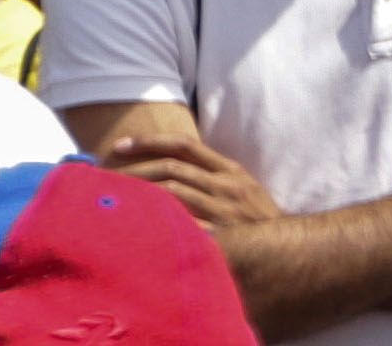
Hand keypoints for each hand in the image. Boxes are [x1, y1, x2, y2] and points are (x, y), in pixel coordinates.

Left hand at [100, 131, 285, 234]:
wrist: (286, 248)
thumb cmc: (257, 221)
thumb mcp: (243, 190)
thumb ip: (214, 178)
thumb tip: (172, 170)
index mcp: (231, 171)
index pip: (186, 146)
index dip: (151, 142)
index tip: (121, 145)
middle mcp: (225, 186)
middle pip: (171, 169)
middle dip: (134, 170)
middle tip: (104, 177)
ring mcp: (222, 211)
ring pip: (171, 193)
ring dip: (138, 195)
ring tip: (111, 200)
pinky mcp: (217, 236)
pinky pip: (179, 225)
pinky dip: (155, 223)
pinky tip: (131, 227)